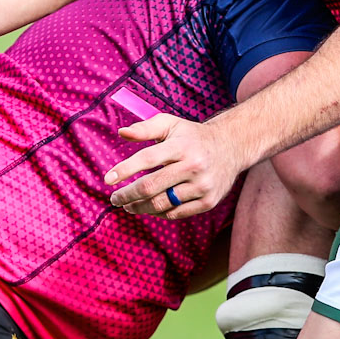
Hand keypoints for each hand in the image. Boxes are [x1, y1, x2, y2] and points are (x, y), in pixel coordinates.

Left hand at [103, 113, 249, 218]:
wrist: (231, 148)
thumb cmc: (192, 136)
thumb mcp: (170, 125)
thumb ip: (145, 128)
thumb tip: (121, 133)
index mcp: (182, 146)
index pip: (147, 159)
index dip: (125, 170)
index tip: (108, 179)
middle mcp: (193, 166)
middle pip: (151, 186)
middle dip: (127, 195)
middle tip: (115, 198)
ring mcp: (202, 186)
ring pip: (162, 203)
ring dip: (140, 207)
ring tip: (128, 205)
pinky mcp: (208, 201)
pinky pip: (176, 213)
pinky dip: (159, 213)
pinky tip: (149, 208)